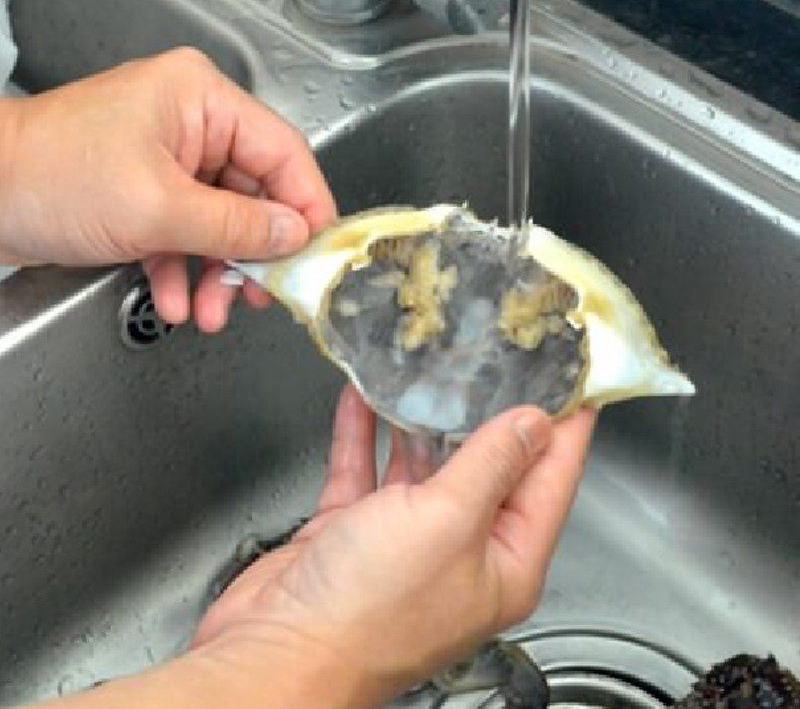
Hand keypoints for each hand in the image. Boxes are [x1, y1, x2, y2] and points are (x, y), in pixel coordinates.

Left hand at [0, 48, 335, 330]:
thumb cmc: (51, 178)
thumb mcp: (158, 207)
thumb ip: (236, 225)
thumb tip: (294, 236)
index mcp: (202, 100)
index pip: (283, 151)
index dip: (307, 205)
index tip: (318, 253)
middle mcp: (191, 124)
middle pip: (254, 194)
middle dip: (253, 252)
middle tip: (265, 292)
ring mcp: (168, 160)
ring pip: (220, 221)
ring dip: (218, 272)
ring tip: (212, 312)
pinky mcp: (146, 192)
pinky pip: (185, 233)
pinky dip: (183, 270)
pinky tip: (175, 302)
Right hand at [188, 386, 595, 707]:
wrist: (275, 653)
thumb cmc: (367, 613)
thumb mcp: (447, 521)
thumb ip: (492, 464)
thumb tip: (532, 424)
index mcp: (504, 559)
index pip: (552, 478)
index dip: (566, 426)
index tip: (574, 380)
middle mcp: (460, 549)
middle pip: (488, 466)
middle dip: (489, 413)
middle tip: (497, 360)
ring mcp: (406, 540)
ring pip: (424, 464)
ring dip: (421, 420)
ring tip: (431, 371)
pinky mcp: (356, 531)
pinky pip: (366, 471)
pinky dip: (364, 435)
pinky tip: (362, 398)